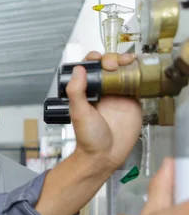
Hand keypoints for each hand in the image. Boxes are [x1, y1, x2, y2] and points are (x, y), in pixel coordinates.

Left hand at [66, 51, 141, 170]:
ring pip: (122, 71)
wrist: (104, 156)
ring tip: (125, 61)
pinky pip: (136, 82)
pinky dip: (137, 73)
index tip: (98, 60)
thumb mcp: (78, 113)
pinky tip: (136, 70)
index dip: (94, 60)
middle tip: (112, 64)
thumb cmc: (88, 139)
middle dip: (111, 58)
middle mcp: (101, 91)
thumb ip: (76, 91)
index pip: (89, 68)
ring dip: (124, 62)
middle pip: (107, 65)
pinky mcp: (131, 101)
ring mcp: (117, 95)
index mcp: (86, 92)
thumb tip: (77, 70)